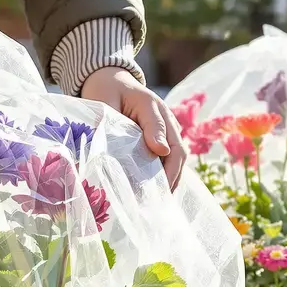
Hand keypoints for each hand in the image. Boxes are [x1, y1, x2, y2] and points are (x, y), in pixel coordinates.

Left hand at [81, 66, 185, 189]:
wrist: (112, 83)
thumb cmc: (108, 93)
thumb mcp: (110, 102)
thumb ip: (123, 122)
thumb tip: (158, 150)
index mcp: (153, 107)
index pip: (163, 132)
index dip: (164, 157)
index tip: (159, 173)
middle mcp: (167, 120)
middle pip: (178, 153)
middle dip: (170, 178)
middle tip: (157, 201)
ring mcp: (168, 131)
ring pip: (177, 160)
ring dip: (170, 181)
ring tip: (157, 203)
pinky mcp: (164, 141)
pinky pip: (169, 162)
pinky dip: (164, 178)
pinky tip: (155, 195)